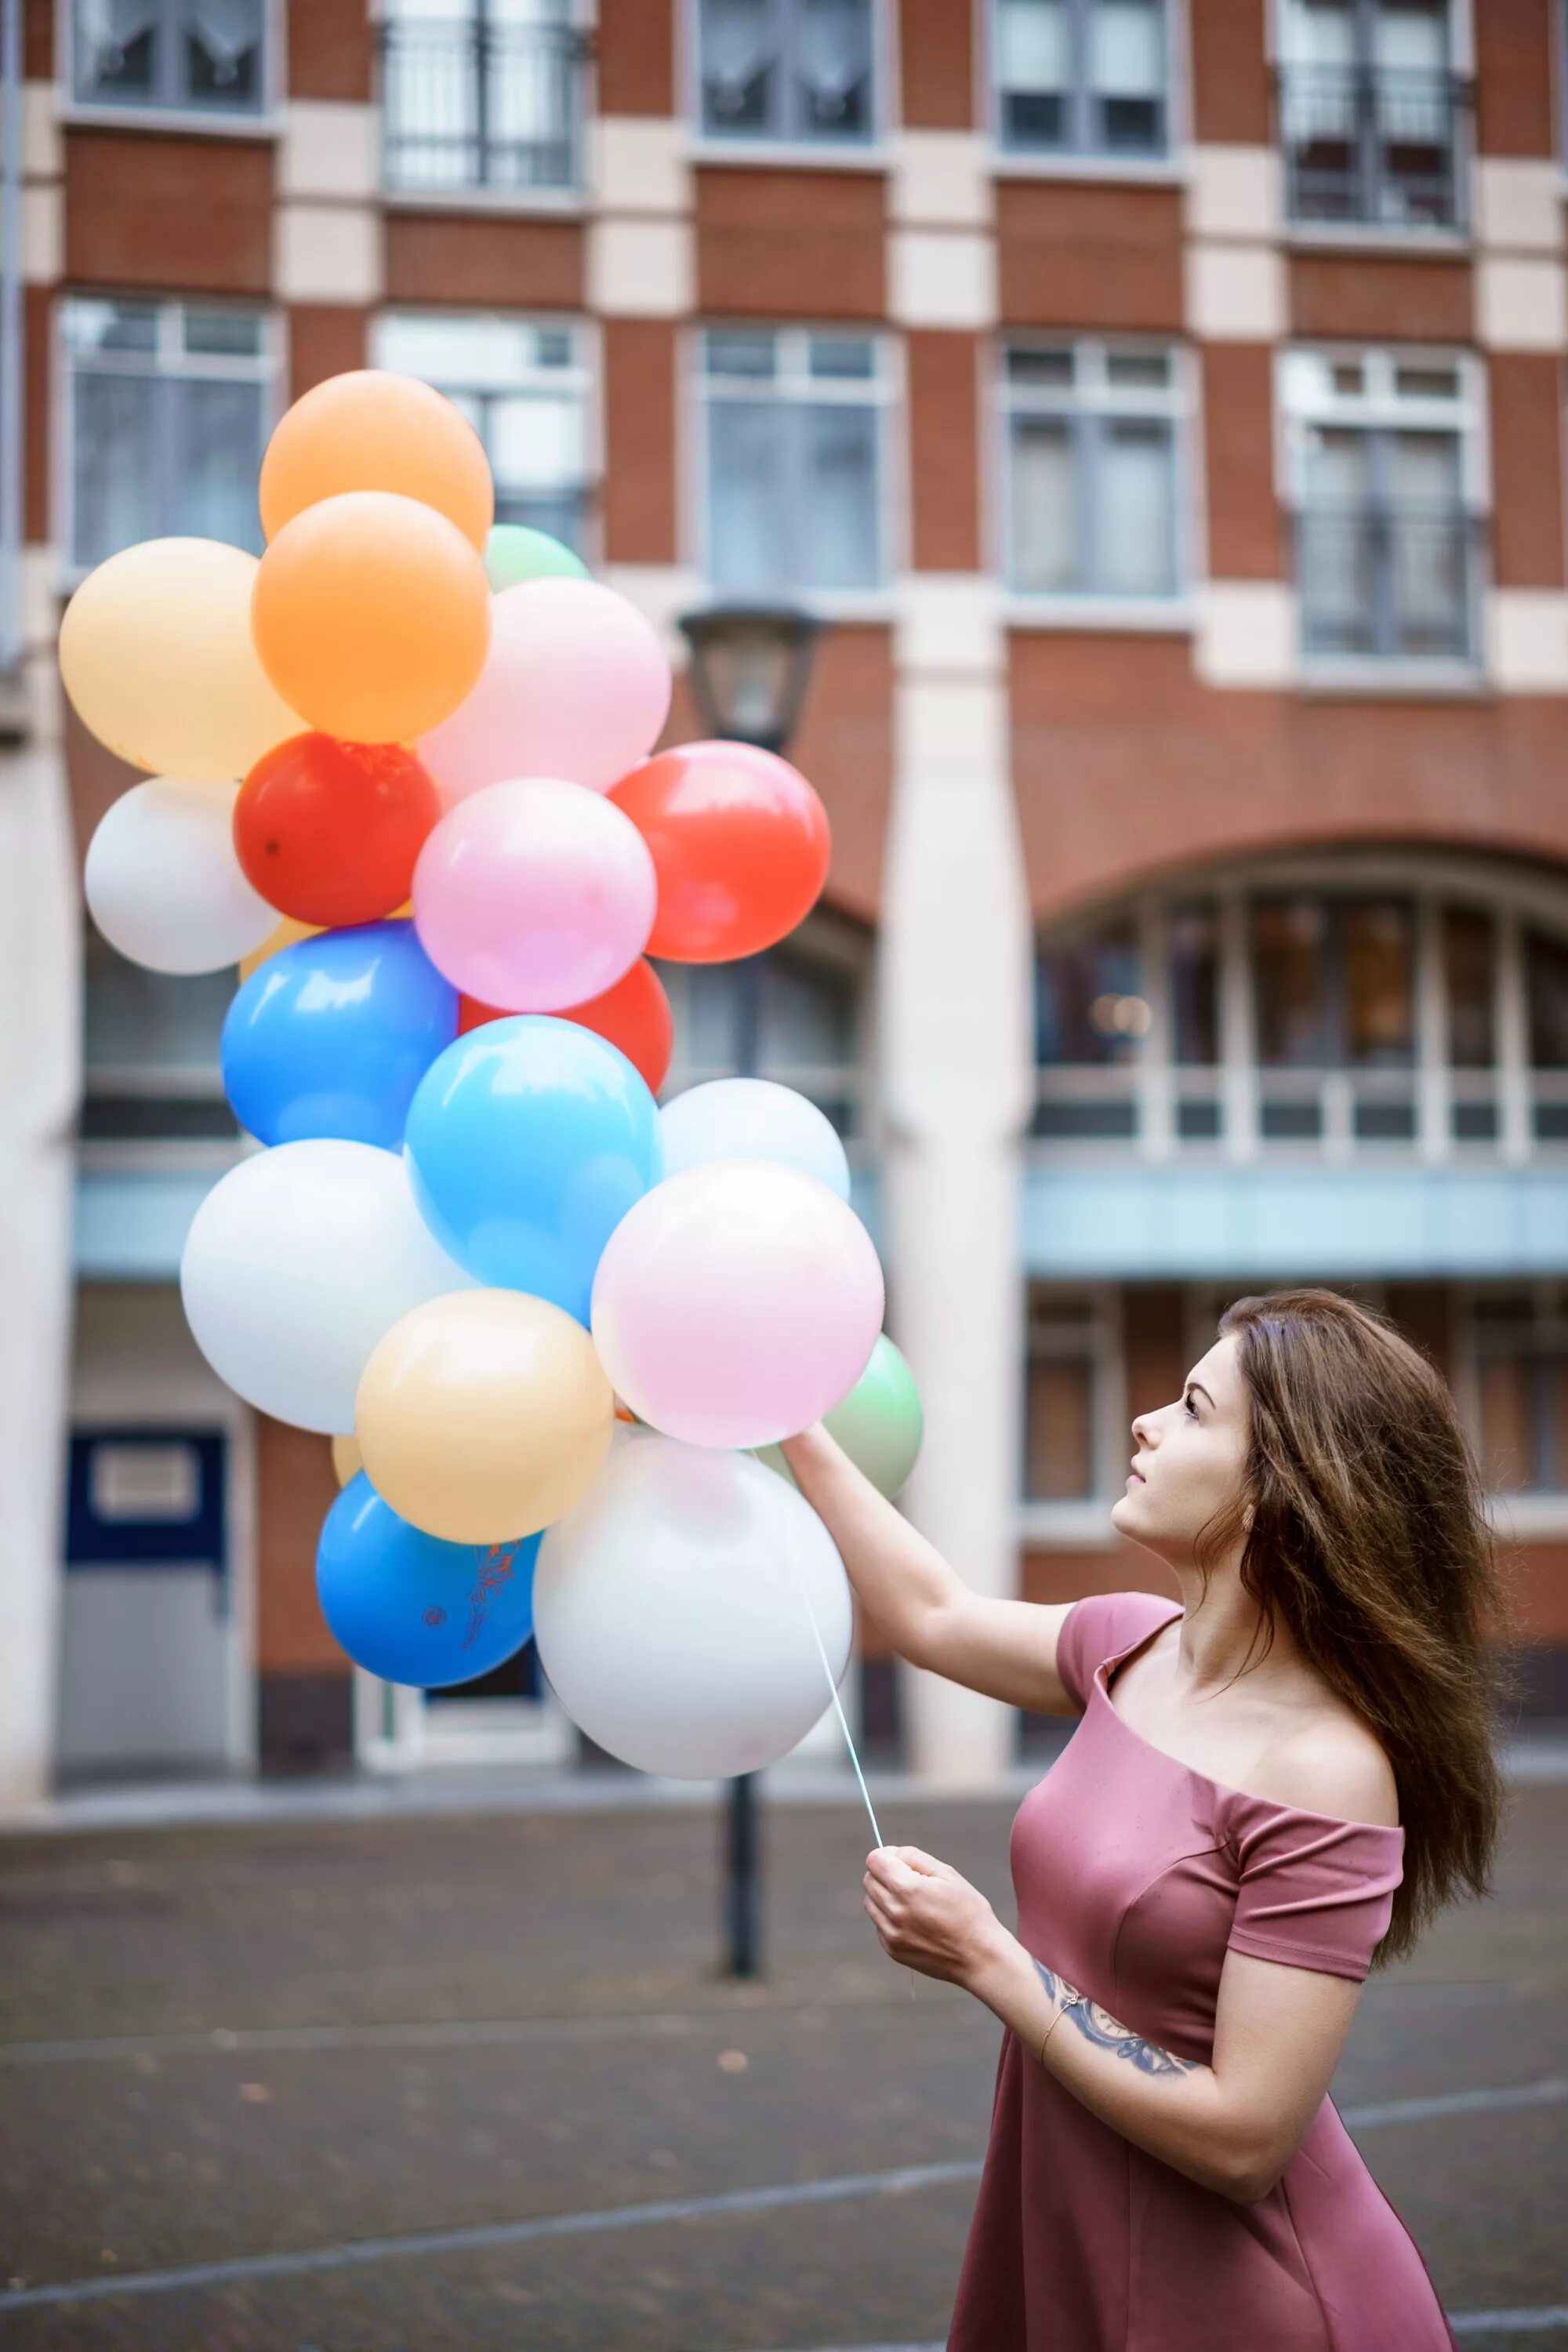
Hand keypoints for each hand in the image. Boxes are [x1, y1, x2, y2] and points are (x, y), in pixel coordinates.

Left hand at [862, 1845, 1008, 1989]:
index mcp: (906, 1889)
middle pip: (869, 1880)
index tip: (904, 1861)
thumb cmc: (969, 1913)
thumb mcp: (948, 1874)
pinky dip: (890, 1917)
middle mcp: (893, 1912)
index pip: (874, 1860)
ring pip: (871, 1902)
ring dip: (885, 1895)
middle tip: (911, 1880)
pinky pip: (879, 1924)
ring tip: (913, 1901)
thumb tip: (894, 1854)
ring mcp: (890, 1934)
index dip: (888, 1855)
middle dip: (885, 1873)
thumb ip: (915, 1858)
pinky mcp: (892, 1950)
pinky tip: (915, 1921)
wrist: (979, 1957)